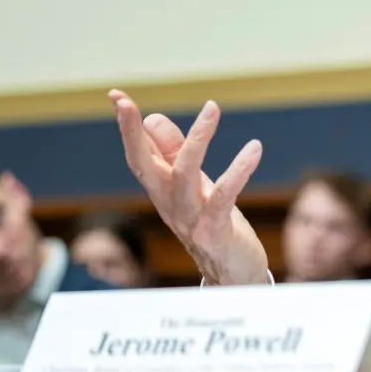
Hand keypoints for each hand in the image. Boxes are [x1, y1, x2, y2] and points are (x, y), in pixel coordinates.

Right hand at [109, 90, 269, 285]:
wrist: (232, 275)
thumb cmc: (212, 225)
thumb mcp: (192, 187)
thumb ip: (174, 154)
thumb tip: (153, 119)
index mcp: (162, 191)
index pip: (137, 156)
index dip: (126, 127)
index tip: (116, 96)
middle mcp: (169, 203)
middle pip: (144, 166)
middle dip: (132, 134)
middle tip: (126, 102)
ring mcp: (190, 218)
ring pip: (185, 174)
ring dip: (197, 139)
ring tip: (212, 107)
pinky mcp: (215, 230)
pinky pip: (224, 195)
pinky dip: (239, 169)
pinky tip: (254, 148)